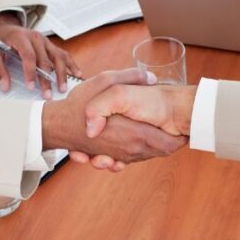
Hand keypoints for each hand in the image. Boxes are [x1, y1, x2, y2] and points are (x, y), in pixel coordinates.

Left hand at [0, 11, 81, 97]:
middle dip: (47, 79)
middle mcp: (35, 38)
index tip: (31, 86)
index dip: (30, 72)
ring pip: (57, 57)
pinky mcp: (51, 46)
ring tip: (63, 88)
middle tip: (47, 94)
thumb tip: (5, 86)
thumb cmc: (0, 41)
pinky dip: (71, 64)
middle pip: (45, 59)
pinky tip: (77, 74)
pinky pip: (63, 54)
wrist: (6, 28)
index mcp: (20, 37)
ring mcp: (45, 41)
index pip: (28, 55)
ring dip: (62, 74)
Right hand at [42, 69, 186, 170]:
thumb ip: (129, 78)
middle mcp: (130, 148)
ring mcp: (119, 155)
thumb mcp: (105, 81)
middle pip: (160, 152)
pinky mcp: (110, 158)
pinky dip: (130, 155)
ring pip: (144, 157)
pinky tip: (127, 139)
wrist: (57, 125)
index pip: (170, 144)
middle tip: (170, 129)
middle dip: (167, 142)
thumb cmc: (79, 104)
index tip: (183, 128)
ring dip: (149, 148)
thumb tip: (149, 78)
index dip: (179, 137)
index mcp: (136, 133)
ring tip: (145, 132)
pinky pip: (126, 162)